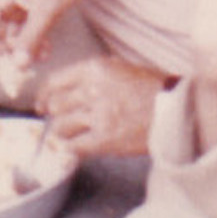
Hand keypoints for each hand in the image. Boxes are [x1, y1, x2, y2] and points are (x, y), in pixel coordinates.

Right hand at [0, 0, 89, 81]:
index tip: (4, 67)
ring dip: (25, 50)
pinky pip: (26, 31)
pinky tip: (47, 51)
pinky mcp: (31, 8)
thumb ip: (30, 38)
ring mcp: (18, 4)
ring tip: (42, 59)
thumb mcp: (46, 11)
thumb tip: (17, 65)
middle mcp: (6, 0)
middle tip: (23, 70)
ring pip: (13, 35)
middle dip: (9, 53)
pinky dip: (34, 43)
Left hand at [38, 55, 167, 158]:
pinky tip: (78, 148)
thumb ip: (92, 76)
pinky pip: (74, 147)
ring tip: (71, 136)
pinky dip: (72, 149)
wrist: (174, 110)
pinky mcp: (105, 139)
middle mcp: (92, 90)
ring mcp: (98, 116)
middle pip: (55, 105)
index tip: (41, 104)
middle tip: (59, 122)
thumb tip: (67, 90)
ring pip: (61, 127)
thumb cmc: (151, 88)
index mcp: (95, 69)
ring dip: (63, 134)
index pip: (55, 81)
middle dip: (54, 116)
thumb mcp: (119, 68)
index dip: (44, 95)